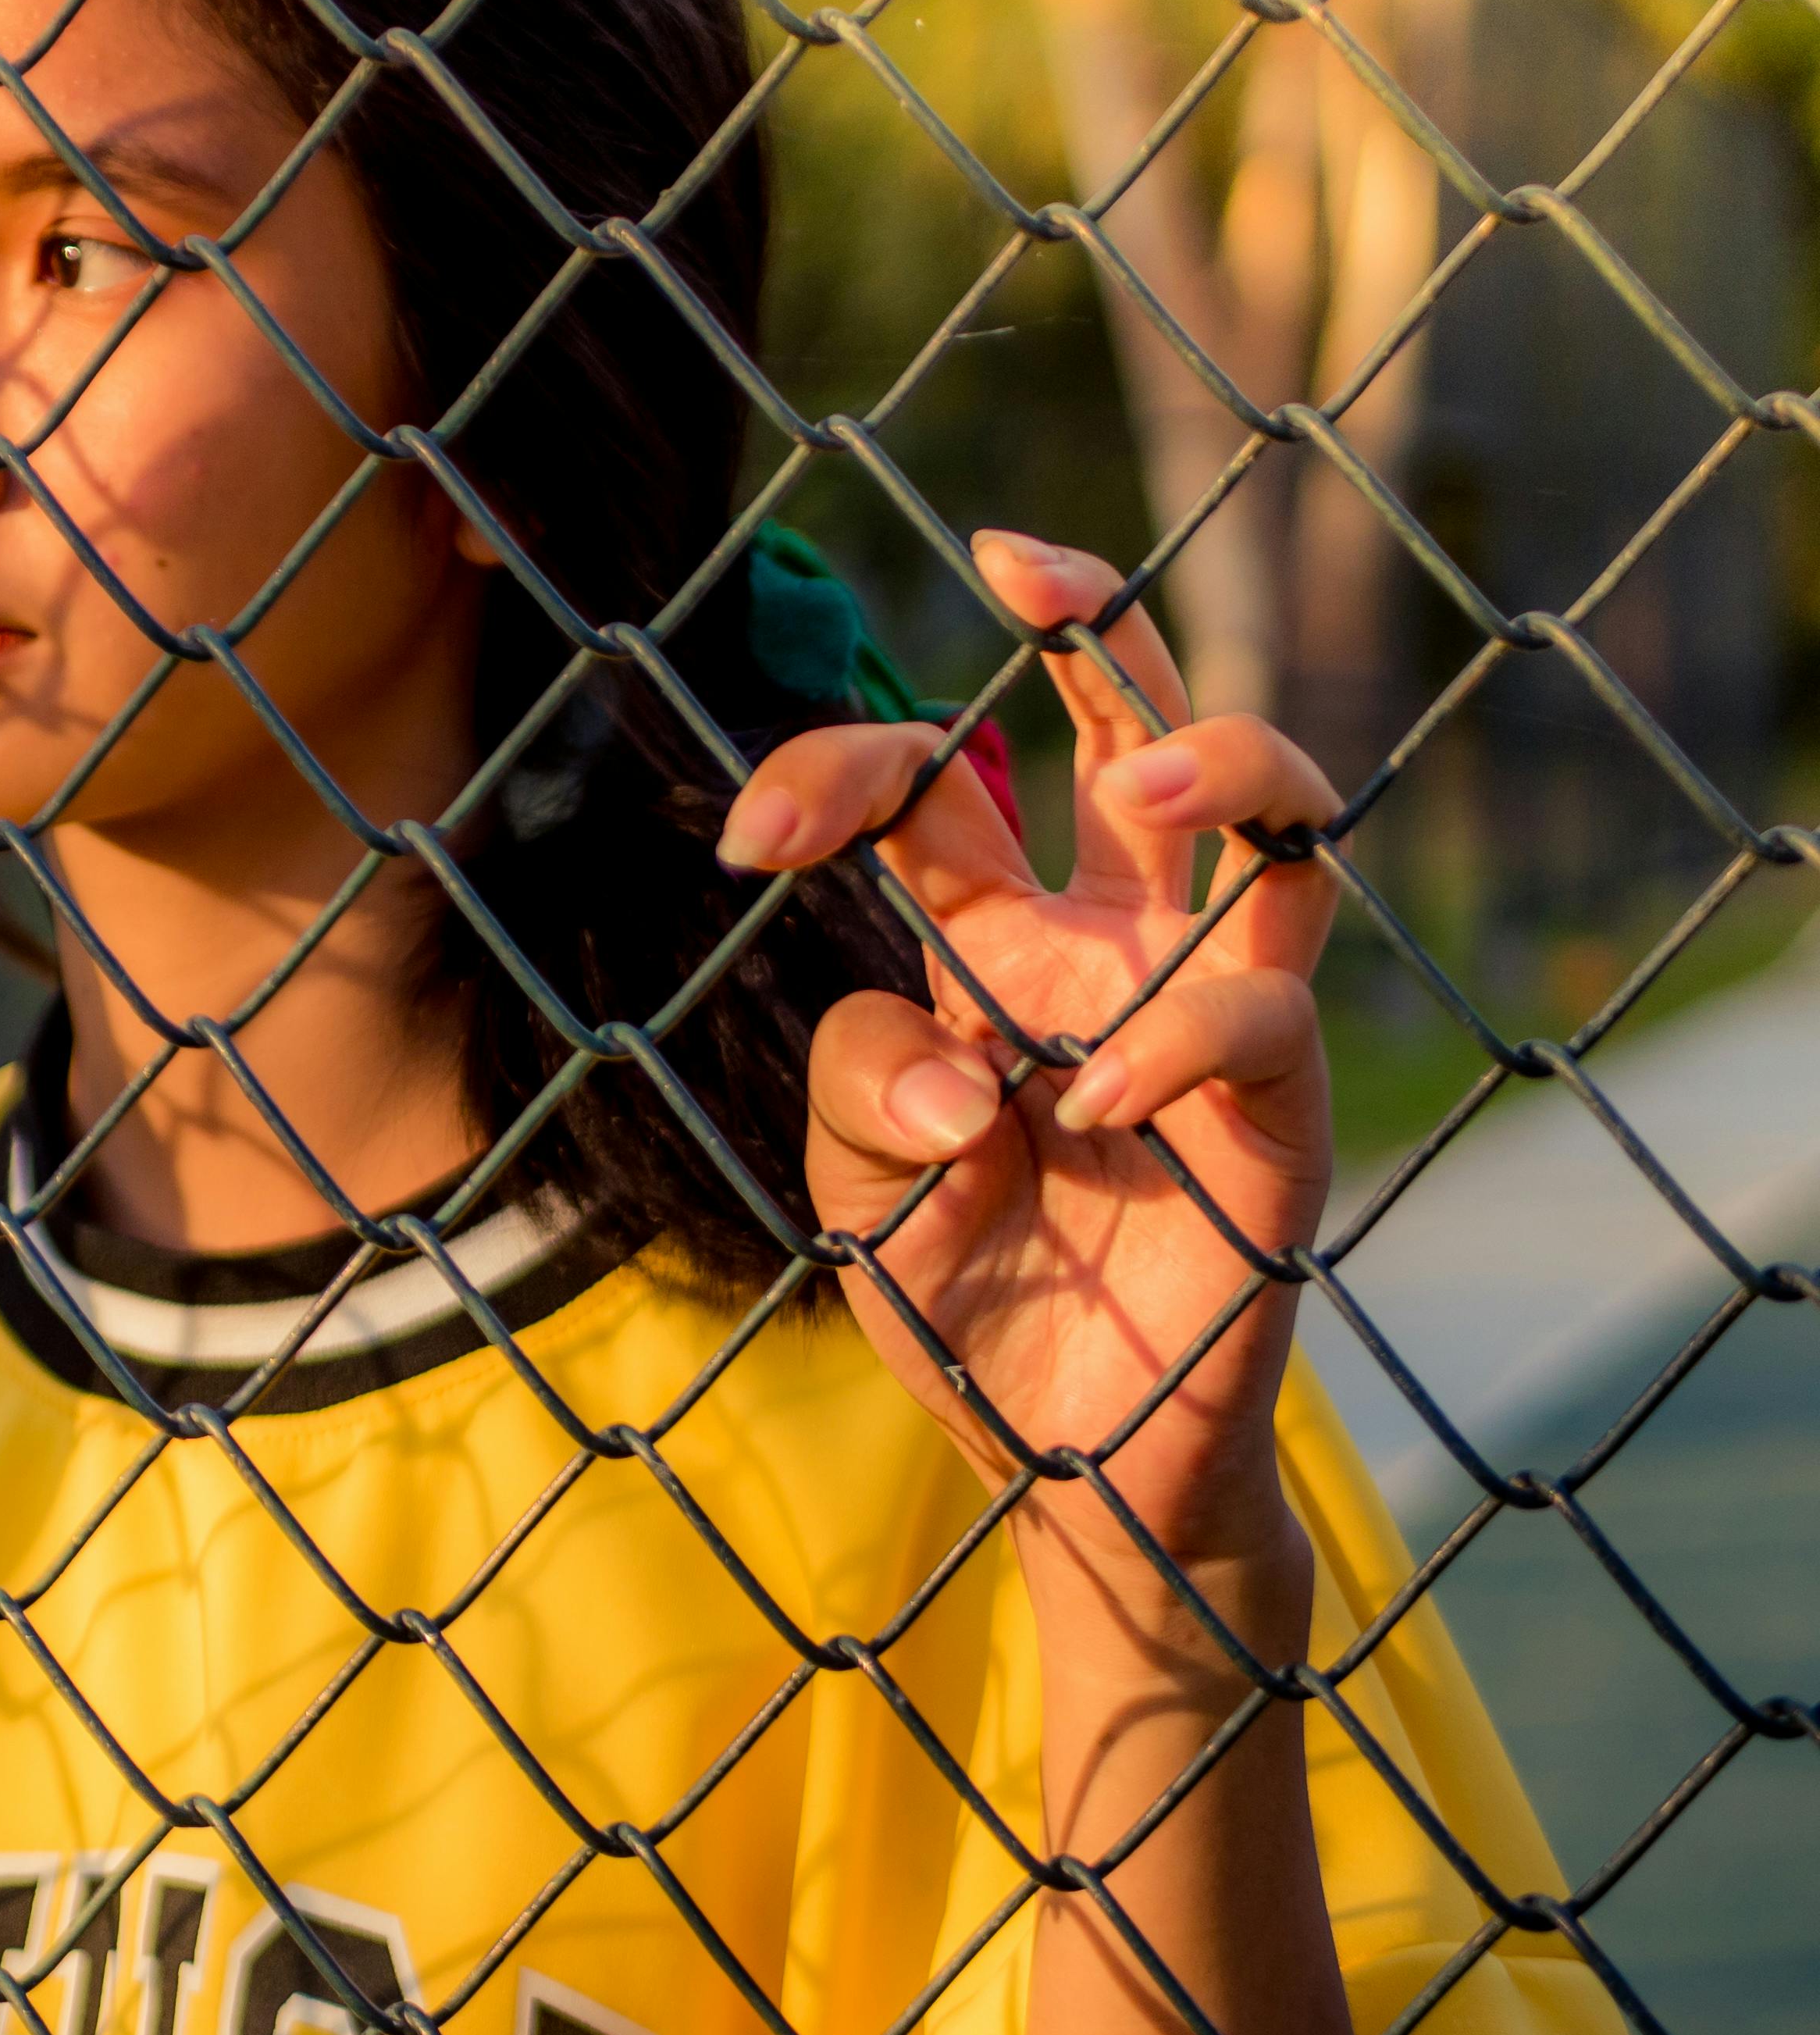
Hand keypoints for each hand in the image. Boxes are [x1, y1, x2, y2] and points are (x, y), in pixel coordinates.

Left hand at [719, 532, 1339, 1596]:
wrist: (1060, 1468)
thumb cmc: (966, 1293)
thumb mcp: (852, 1190)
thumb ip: (858, 1095)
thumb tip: (975, 1077)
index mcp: (995, 938)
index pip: (936, 787)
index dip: (845, 767)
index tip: (751, 836)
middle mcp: (1115, 948)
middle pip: (1144, 725)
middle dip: (1098, 617)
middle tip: (1019, 566)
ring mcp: (1207, 1022)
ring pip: (1282, 831)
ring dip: (1224, 764)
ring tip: (1136, 775)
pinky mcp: (1275, 1126)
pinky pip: (1258, 1031)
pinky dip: (1175, 1044)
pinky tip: (1085, 1104)